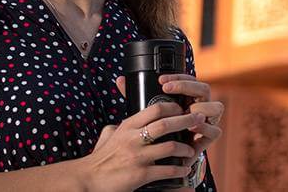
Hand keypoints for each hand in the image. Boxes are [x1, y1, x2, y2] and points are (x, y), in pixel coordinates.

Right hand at [80, 101, 200, 191]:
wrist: (88, 180)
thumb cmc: (99, 160)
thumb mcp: (108, 137)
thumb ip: (116, 128)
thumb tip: (119, 124)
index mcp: (128, 127)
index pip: (155, 109)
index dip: (173, 107)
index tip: (183, 109)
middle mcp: (133, 139)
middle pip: (166, 124)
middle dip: (187, 121)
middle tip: (199, 120)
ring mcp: (138, 157)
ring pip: (171, 147)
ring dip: (186, 149)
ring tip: (191, 151)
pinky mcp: (141, 174)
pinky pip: (167, 170)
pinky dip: (179, 170)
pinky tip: (184, 170)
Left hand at [114, 75, 224, 158]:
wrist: (160, 160)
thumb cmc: (154, 134)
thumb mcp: (145, 115)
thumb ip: (135, 98)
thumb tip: (119, 81)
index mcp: (187, 99)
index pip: (189, 80)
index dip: (178, 77)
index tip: (161, 80)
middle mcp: (199, 108)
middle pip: (204, 89)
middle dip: (187, 87)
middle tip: (167, 88)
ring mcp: (206, 123)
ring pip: (216, 107)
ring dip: (200, 107)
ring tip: (185, 111)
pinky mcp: (207, 139)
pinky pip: (215, 131)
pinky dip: (205, 128)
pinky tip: (192, 128)